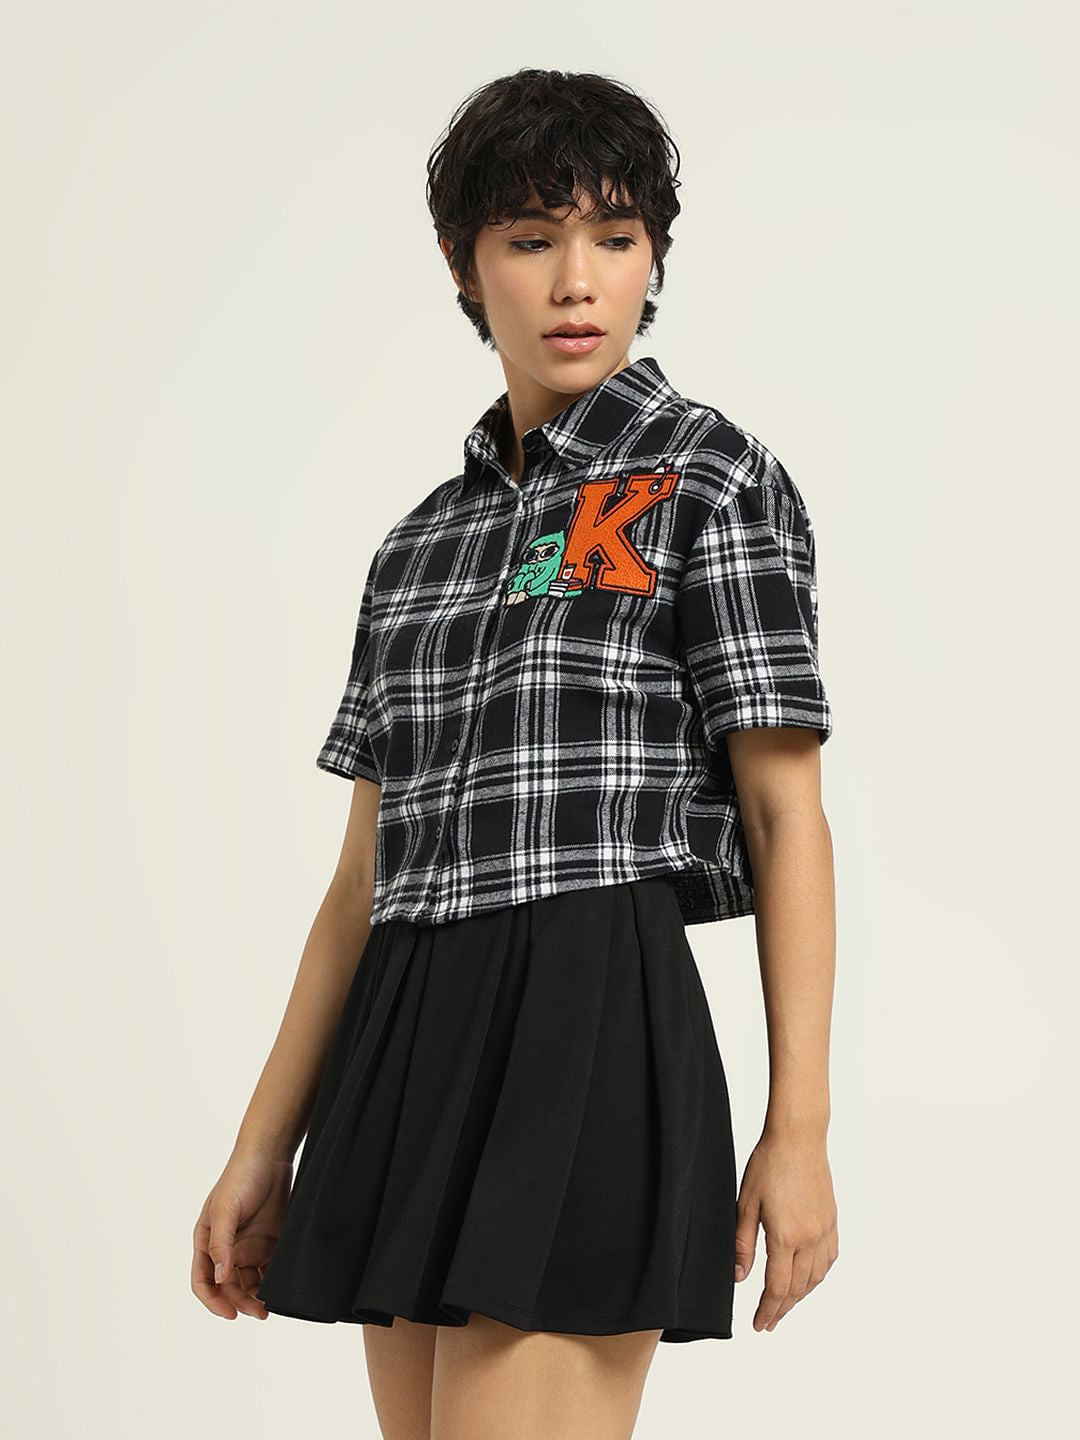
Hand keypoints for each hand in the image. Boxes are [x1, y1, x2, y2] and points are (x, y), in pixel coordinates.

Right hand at [191, 1150, 293, 1318]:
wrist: (271, 1154)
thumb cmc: (240, 1176)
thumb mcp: (226, 1209)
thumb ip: (222, 1244)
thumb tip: (219, 1278)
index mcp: (208, 1240)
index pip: (203, 1281)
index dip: (214, 1301)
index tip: (231, 1314)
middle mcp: (227, 1247)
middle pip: (229, 1286)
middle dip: (241, 1302)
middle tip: (259, 1312)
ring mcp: (249, 1244)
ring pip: (249, 1281)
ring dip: (257, 1295)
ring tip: (270, 1304)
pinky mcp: (269, 1240)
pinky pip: (268, 1268)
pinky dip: (272, 1280)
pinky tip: (280, 1287)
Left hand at [733, 1127, 838, 1331]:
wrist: (799, 1137)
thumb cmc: (768, 1164)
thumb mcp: (745, 1203)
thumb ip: (742, 1243)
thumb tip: (739, 1277)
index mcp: (785, 1236)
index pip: (777, 1288)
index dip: (767, 1310)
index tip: (759, 1324)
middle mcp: (809, 1238)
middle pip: (797, 1288)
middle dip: (781, 1309)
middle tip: (768, 1322)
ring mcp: (824, 1230)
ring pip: (816, 1278)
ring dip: (800, 1295)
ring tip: (784, 1304)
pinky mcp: (831, 1221)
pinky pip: (828, 1259)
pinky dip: (818, 1276)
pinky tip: (808, 1278)